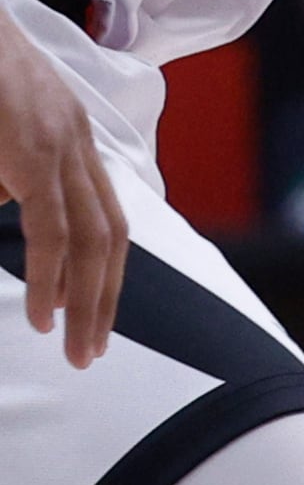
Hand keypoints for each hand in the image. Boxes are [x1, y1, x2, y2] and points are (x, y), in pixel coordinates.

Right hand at [0, 11, 125, 367]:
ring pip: (91, 237)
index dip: (105, 270)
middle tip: (93, 351)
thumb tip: (7, 203)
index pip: (105, 214)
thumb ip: (6, 176)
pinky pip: (52, 225)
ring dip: (87, 299)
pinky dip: (53, 275)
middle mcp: (75, 138)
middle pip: (112, 234)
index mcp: (67, 133)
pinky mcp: (31, 149)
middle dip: (107, 298)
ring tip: (75, 346)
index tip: (92, 315)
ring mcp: (57, 142)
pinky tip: (46, 313)